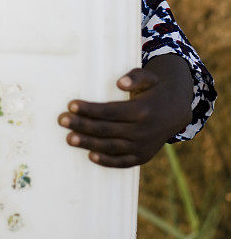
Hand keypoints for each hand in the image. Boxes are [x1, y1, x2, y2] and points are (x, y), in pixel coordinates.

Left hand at [57, 55, 192, 167]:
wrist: (176, 112)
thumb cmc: (155, 90)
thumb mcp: (150, 78)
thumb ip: (135, 76)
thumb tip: (120, 83)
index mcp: (142, 110)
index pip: (110, 111)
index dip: (90, 109)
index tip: (71, 105)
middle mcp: (142, 131)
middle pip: (106, 129)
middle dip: (82, 125)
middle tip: (61, 120)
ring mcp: (142, 146)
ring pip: (111, 147)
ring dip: (88, 144)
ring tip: (68, 138)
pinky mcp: (142, 157)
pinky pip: (122, 162)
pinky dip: (107, 161)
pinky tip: (90, 156)